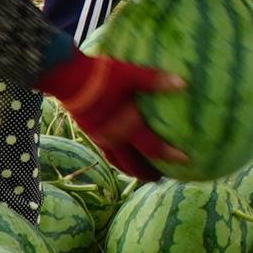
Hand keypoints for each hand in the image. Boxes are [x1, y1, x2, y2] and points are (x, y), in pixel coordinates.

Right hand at [41, 48, 185, 179]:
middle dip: (147, 174)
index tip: (184, 161)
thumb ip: (155, 80)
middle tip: (160, 178)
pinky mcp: (90, 133)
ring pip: (117, 162)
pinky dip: (117, 160)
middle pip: (133, 165)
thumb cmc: (100, 76)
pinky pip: (107, 153)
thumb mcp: (130, 74)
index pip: (152, 148)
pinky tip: (120, 153)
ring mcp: (100, 137)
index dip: (168, 156)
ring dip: (131, 170)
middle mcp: (114, 138)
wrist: (68, 77)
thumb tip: (182, 83)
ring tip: (141, 173)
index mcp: (127, 126)